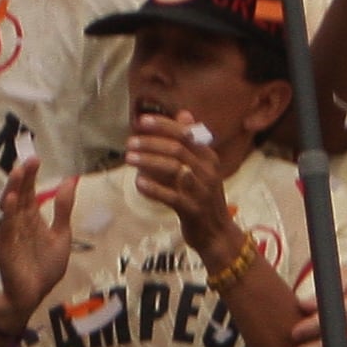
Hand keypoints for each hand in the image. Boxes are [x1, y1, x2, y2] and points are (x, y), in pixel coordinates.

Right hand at [0, 156, 75, 323]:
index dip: (32, 176)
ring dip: (13, 189)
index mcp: (31, 217)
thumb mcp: (61, 234)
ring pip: (9, 207)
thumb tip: (70, 180)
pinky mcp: (5, 246)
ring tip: (19, 173)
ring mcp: (10, 233)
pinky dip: (7, 214)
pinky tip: (10, 201)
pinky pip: (5, 227)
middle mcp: (18, 221)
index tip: (35, 159)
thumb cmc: (45, 267)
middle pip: (19, 194)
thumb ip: (62, 209)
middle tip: (29, 160)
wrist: (33, 294)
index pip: (30, 192)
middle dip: (23, 178)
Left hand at [124, 111, 236, 252]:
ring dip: (149, 162)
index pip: (186, 134)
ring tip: (130, 158)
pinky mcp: (193, 210)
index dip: (163, 125)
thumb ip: (190, 143)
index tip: (142, 121)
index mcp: (209, 158)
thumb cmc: (203, 197)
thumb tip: (183, 114)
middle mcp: (208, 171)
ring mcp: (201, 191)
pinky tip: (139, 183)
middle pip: (178, 149)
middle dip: (151, 143)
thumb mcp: (202, 167)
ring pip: (175, 170)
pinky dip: (154, 188)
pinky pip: (172, 196)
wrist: (217, 233)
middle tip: (130, 142)